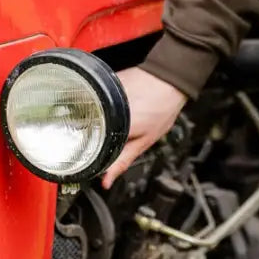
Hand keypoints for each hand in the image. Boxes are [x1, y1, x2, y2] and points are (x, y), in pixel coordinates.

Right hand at [101, 67, 186, 188]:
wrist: (170, 77)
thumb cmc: (162, 106)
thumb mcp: (146, 140)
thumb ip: (123, 161)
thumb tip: (106, 180)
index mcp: (113, 126)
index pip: (89, 146)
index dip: (90, 155)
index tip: (93, 159)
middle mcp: (105, 108)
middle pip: (89, 129)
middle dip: (94, 138)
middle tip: (109, 138)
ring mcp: (104, 93)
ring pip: (92, 114)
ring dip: (98, 121)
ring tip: (115, 120)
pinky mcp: (107, 83)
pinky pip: (98, 99)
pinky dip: (102, 106)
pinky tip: (115, 107)